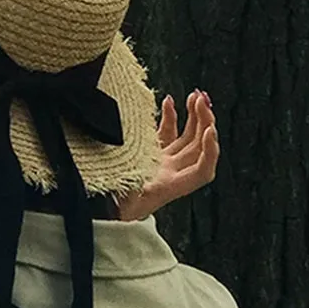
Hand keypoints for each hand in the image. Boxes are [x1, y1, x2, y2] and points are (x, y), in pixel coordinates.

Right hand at [118, 89, 218, 221]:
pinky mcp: (150, 156)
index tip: (209, 130)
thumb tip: (142, 166)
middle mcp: (170, 176)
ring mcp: (162, 164)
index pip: (202, 171)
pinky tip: (170, 101)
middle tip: (201, 101)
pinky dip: (171, 118)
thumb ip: (134, 180)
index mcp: (168, 188)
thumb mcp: (122, 198)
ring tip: (195, 97)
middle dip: (205, 123)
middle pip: (199, 149)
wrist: (98, 211)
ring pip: (187, 139)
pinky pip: (167, 134)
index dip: (210, 152)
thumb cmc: (109, 208)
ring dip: (194, 117)